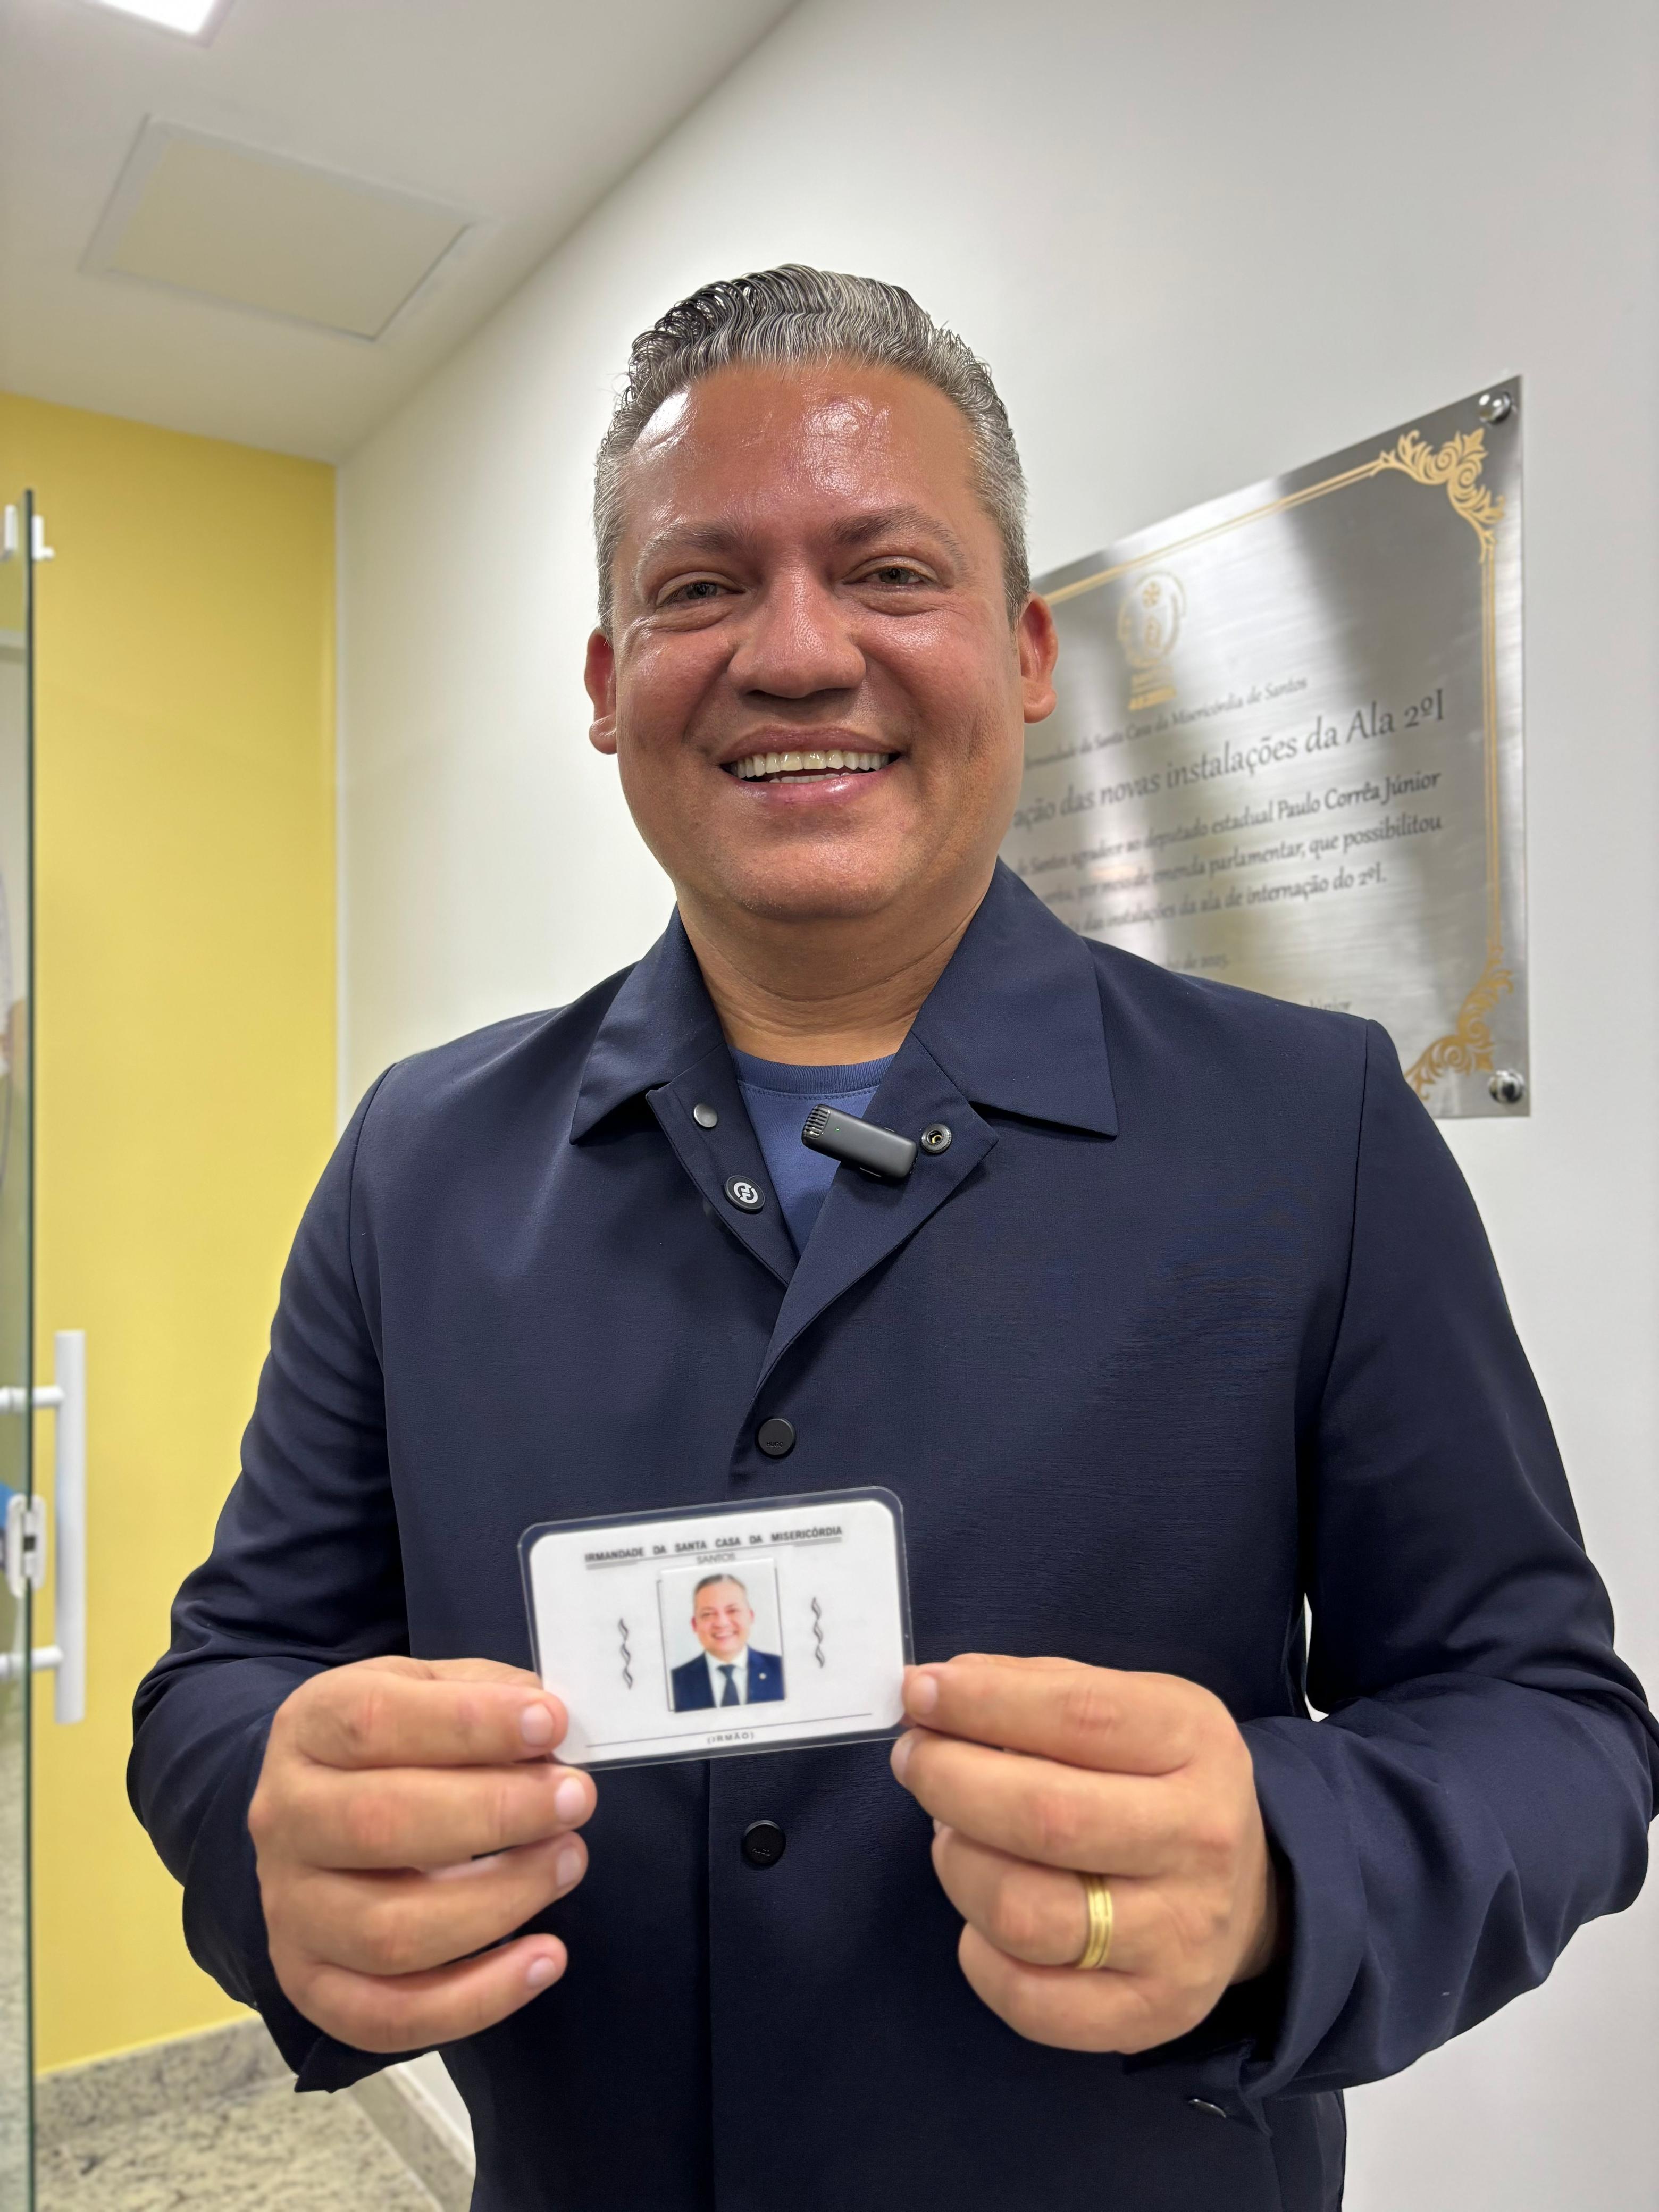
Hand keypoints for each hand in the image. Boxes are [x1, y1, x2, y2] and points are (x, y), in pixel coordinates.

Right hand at [249, 1655, 593, 2052]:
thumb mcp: (428, 1689)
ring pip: (388, 1932)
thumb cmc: (395, 1742)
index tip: (549, 1723)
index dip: (469, 1723)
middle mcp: (285, 1819)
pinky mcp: (312, 1984)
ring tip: (567, 1863)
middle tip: (575, 1799)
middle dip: (495, 1813)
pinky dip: (475, 2000)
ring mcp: (290, 1910)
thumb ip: (486, 1696)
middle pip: (379, 1824)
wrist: (316, 1807)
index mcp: (310, 1726)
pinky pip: (387, 2017)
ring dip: (497, 1903)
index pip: (374, 1721)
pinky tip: (544, 1959)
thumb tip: (549, 1728)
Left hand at [889, 1654, 1278, 2052]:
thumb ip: (1039, 1690)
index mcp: (1195, 1743)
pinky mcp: (1150, 2014)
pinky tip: (980, 1918)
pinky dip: (978, 1954)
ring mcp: (1178, 1938)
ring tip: (950, 1837)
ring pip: (1024, 1914)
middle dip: (950, 1782)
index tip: (921, 1694)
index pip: (1078, 1716)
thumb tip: (937, 1691)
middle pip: (1045, 1818)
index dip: (985, 1703)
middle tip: (915, 1761)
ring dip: (958, 1865)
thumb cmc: (1162, 1779)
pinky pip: (1028, 2000)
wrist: (1252, 1891)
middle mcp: (1199, 1841)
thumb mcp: (1131, 1707)